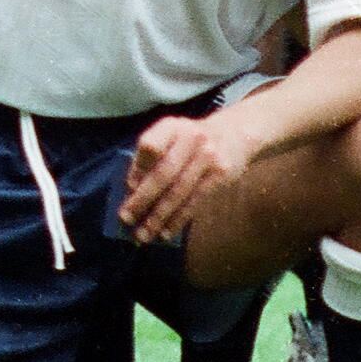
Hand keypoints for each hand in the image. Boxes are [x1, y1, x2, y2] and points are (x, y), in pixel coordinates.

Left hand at [118, 105, 265, 245]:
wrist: (234, 133)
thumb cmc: (190, 141)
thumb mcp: (170, 137)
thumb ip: (149, 158)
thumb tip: (131, 190)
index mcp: (171, 127)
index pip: (149, 146)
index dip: (137, 169)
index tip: (128, 189)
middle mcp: (190, 138)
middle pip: (163, 174)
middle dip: (142, 200)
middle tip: (126, 219)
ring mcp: (208, 157)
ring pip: (179, 193)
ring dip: (158, 217)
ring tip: (143, 234)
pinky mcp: (221, 175)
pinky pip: (195, 202)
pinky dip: (177, 220)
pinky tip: (165, 232)